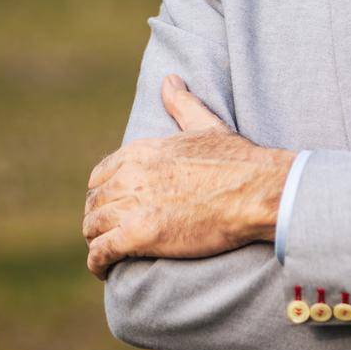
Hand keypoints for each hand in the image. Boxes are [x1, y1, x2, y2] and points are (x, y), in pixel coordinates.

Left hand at [82, 74, 293, 278]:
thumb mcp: (206, 125)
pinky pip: (102, 251)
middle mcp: (130, 175)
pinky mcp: (140, 234)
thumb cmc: (238, 160)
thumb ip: (182, 103)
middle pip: (94, 202)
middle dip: (98, 218)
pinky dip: (98, 263)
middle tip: (108, 233)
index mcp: (141, 151)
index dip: (103, 192)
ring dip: (96, 240)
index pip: (101, 174)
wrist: (257, 191)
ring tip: (107, 252)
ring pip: (93, 227)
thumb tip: (169, 79)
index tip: (112, 205)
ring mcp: (134, 205)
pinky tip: (104, 270)